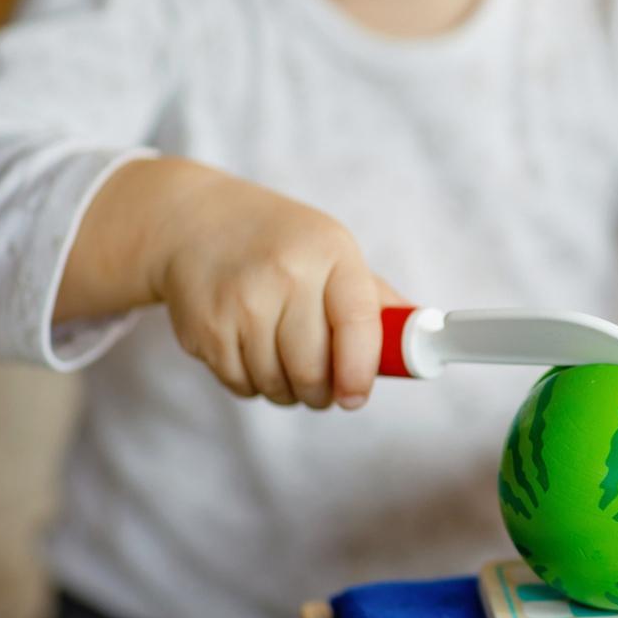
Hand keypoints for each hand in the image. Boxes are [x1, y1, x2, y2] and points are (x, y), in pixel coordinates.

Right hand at [147, 165, 403, 408]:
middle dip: (323, 391)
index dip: (360, 371)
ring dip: (288, 390)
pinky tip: (252, 352)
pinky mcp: (205, 329)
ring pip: (277, 385)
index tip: (356, 396)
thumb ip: (374, 298)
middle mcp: (285, 275)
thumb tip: (423, 339)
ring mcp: (240, 303)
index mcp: (330, 253)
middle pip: (313, 369)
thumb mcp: (332, 250)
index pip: (358, 324)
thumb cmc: (279, 241)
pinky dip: (253, 383)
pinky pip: (241, 386)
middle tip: (324, 387)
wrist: (193, 221)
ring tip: (285, 363)